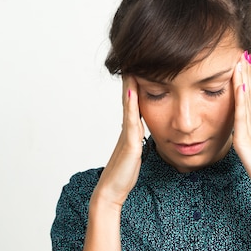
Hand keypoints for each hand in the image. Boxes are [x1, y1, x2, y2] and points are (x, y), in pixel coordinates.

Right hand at [92, 76, 143, 208]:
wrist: (110, 192)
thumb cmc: (123, 175)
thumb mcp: (135, 153)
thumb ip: (136, 141)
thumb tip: (140, 132)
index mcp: (130, 131)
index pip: (134, 103)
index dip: (136, 86)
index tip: (139, 67)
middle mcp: (127, 130)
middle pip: (128, 99)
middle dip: (130, 80)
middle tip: (131, 58)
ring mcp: (127, 136)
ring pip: (129, 106)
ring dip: (130, 87)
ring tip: (131, 68)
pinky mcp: (130, 145)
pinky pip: (132, 122)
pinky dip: (132, 106)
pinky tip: (133, 93)